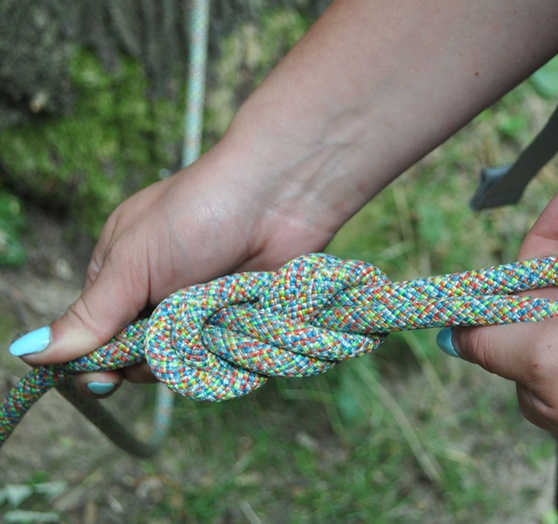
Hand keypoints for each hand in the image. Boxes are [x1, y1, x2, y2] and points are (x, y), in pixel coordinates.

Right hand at [8, 133, 354, 393]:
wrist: (283, 194)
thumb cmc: (202, 212)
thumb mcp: (134, 260)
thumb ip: (90, 313)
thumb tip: (27, 353)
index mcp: (119, 274)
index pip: (93, 338)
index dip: (96, 361)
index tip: (104, 379)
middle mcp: (158, 297)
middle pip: (138, 359)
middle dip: (149, 356)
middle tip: (168, 334)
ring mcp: (200, 312)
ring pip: (182, 364)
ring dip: (191, 352)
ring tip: (208, 317)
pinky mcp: (239, 323)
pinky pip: (223, 361)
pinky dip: (226, 352)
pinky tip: (234, 328)